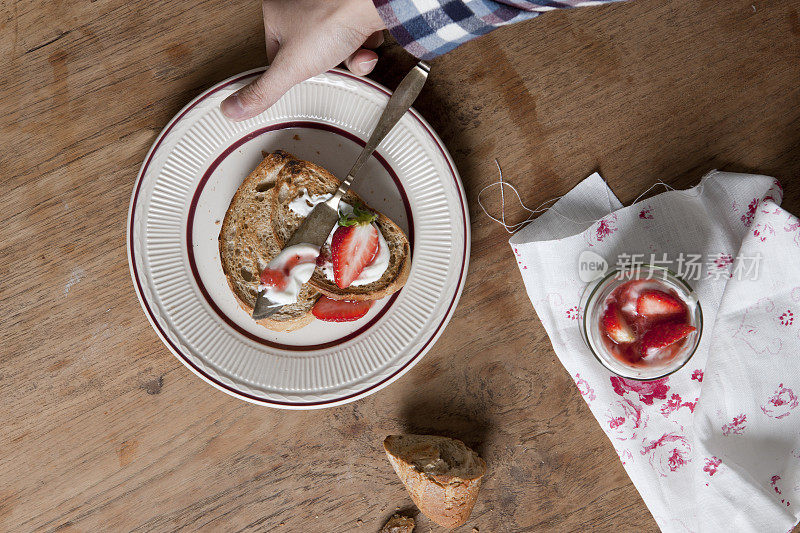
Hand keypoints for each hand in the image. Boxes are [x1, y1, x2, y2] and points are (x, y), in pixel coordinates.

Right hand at [221, 0, 385, 120]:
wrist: (371, 2)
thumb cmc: (331, 20)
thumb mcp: (290, 67)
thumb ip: (263, 90)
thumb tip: (233, 109)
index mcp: (276, 11)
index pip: (275, 52)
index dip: (291, 70)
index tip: (300, 75)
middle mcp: (302, 4)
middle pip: (310, 52)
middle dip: (328, 65)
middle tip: (331, 62)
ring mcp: (329, 7)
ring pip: (337, 45)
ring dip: (349, 58)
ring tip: (353, 52)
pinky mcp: (353, 11)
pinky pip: (358, 36)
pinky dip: (365, 47)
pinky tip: (366, 46)